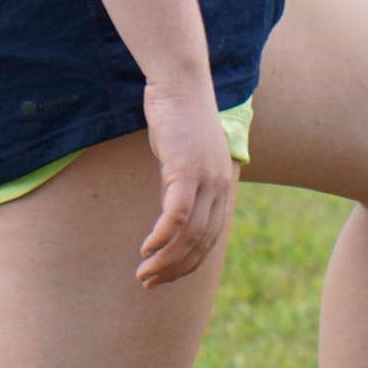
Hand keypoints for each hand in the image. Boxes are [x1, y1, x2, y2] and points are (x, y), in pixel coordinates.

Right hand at [137, 77, 234, 287]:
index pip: (210, 241)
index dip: (187, 264)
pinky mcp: (187, 170)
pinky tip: (146, 248)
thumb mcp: (184, 160)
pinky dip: (162, 237)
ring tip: (144, 274)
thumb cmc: (179, 120)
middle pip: (201, 245)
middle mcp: (220, 188)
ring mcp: (207, 180)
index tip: (164, 278)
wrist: (181, 84)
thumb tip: (170, 215)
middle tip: (149, 282)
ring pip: (188, 235)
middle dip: (175, 270)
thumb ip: (182, 187)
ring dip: (165, 260)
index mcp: (223, 189)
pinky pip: (176, 215)